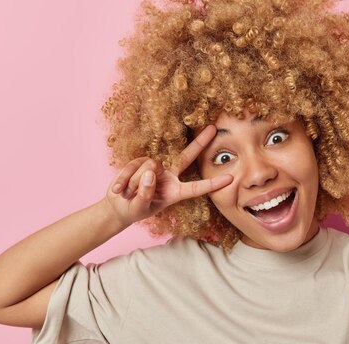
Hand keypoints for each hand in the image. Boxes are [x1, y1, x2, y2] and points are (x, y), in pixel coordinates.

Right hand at [102, 125, 231, 226]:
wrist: (118, 206)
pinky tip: (119, 189)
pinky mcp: (141, 161)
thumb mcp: (140, 208)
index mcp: (175, 192)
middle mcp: (170, 176)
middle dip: (199, 142)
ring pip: (149, 167)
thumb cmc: (134, 210)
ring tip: (128, 194)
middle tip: (213, 128)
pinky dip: (123, 179)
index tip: (230, 178)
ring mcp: (156, 167)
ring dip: (135, 184)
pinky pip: (133, 166)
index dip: (212, 184)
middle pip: (186, 157)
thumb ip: (145, 194)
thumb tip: (151, 173)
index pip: (196, 188)